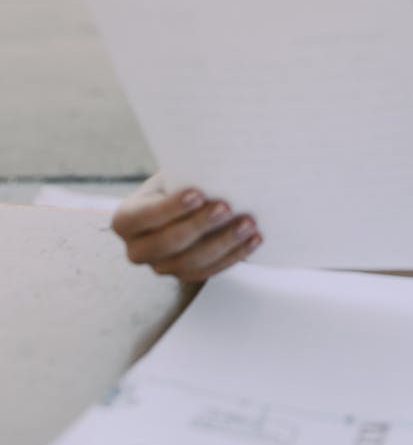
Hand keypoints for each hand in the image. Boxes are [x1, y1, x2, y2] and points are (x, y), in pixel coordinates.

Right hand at [111, 175, 261, 281]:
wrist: (180, 203)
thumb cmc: (176, 181)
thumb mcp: (172, 174)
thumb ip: (185, 175)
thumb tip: (216, 168)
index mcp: (126, 219)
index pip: (144, 217)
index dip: (170, 208)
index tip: (198, 194)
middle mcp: (137, 249)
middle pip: (168, 243)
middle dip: (200, 226)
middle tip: (226, 208)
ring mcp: (161, 266)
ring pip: (192, 261)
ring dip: (223, 243)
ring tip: (248, 224)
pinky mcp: (185, 275)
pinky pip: (210, 271)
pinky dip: (234, 255)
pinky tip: (254, 239)